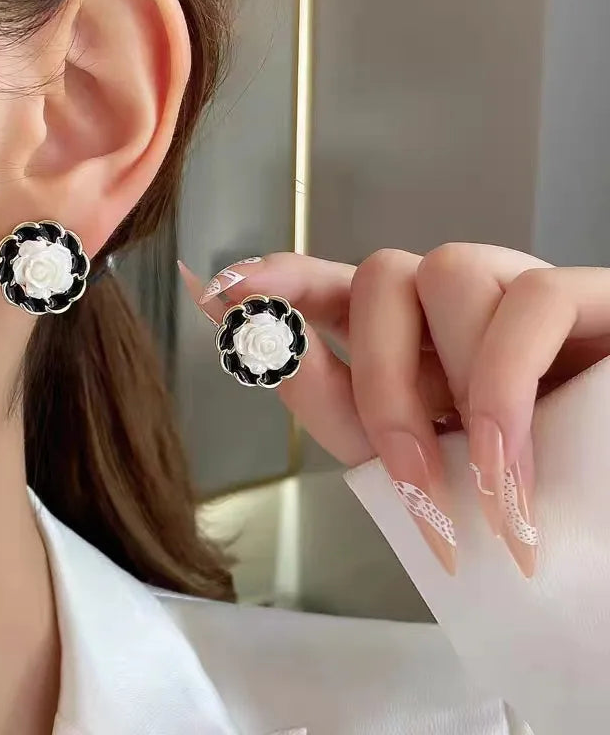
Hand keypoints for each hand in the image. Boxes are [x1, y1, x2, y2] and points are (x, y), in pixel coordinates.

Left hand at [179, 245, 609, 576]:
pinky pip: (532, 300)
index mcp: (407, 338)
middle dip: (379, 378)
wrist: (597, 528)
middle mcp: (453, 303)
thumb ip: (343, 409)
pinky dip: (505, 386)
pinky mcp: (586, 297)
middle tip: (410, 473)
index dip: (281, 278)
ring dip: (451, 383)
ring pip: (448, 272)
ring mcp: (516, 291)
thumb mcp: (414, 463)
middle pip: (382, 277)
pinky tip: (511, 460)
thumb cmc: (512, 498)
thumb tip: (266, 349)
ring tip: (486, 480)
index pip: (335, 284)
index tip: (228, 288)